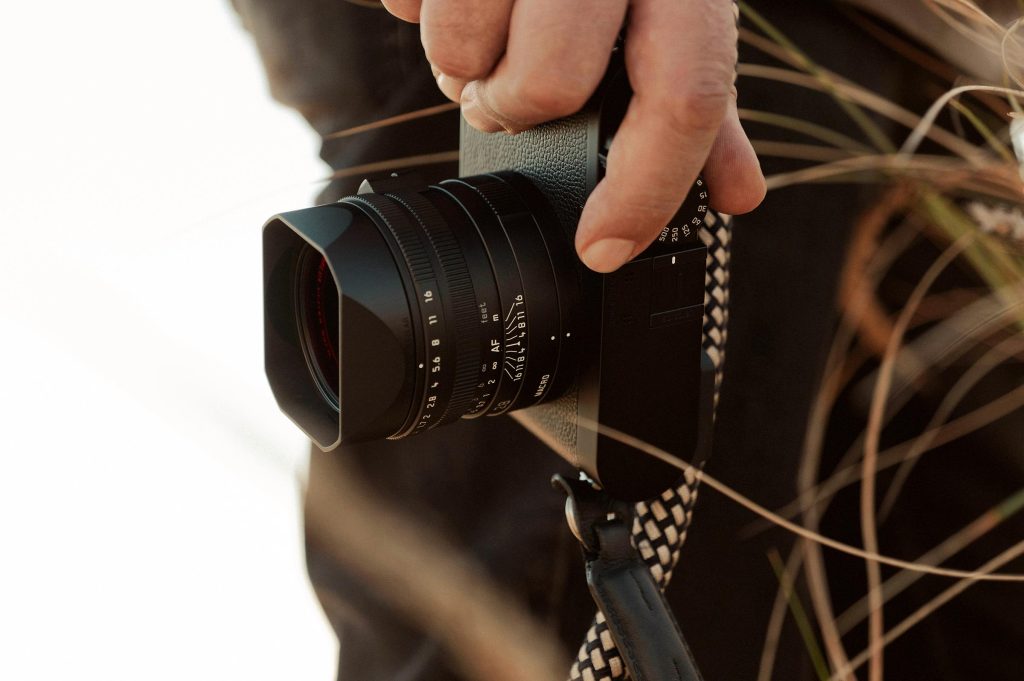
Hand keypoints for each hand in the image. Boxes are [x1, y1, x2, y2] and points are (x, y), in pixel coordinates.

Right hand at [381, 0, 765, 271]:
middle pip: (551, 83)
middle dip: (515, 111)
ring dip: (462, 64)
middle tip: (507, 92)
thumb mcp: (677, 3)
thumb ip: (698, 93)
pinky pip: (408, 3)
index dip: (645, 190)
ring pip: (465, 50)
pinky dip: (421, 11)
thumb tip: (736, 193)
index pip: (684, 96)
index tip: (604, 248)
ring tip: (481, 29)